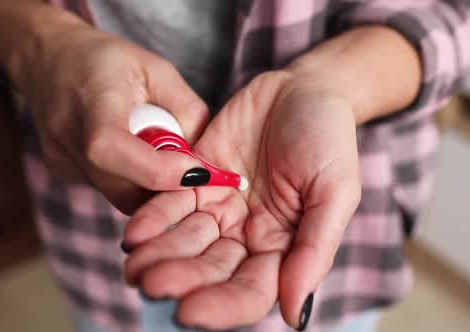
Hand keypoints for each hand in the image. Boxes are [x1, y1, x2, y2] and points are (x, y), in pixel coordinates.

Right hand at [0, 2, 208, 213]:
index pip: (111, 148)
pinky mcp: (61, 170)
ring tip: (155, 150)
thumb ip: (187, 111)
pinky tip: (131, 151)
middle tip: (185, 165)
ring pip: (117, 195)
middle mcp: (67, 132)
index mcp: (92, 97)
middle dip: (164, 186)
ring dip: (148, 184)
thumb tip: (205, 158)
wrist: (50, 59)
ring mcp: (60, 156)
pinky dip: (130, 180)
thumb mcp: (158, 70)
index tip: (196, 172)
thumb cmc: (108, 60)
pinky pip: (107, 189)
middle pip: (121, 186)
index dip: (158, 170)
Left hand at [123, 70, 360, 329]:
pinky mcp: (196, 180)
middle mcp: (247, 236)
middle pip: (211, 269)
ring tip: (134, 267)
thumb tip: (292, 313)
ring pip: (185, 241)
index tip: (189, 313)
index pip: (250, 290)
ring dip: (160, 255)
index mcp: (283, 247)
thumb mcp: (336, 191)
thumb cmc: (329, 138)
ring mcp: (220, 208)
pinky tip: (134, 233)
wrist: (301, 88)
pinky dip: (152, 219)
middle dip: (181, 280)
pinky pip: (171, 203)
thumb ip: (314, 249)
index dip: (221, 305)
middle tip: (150, 285)